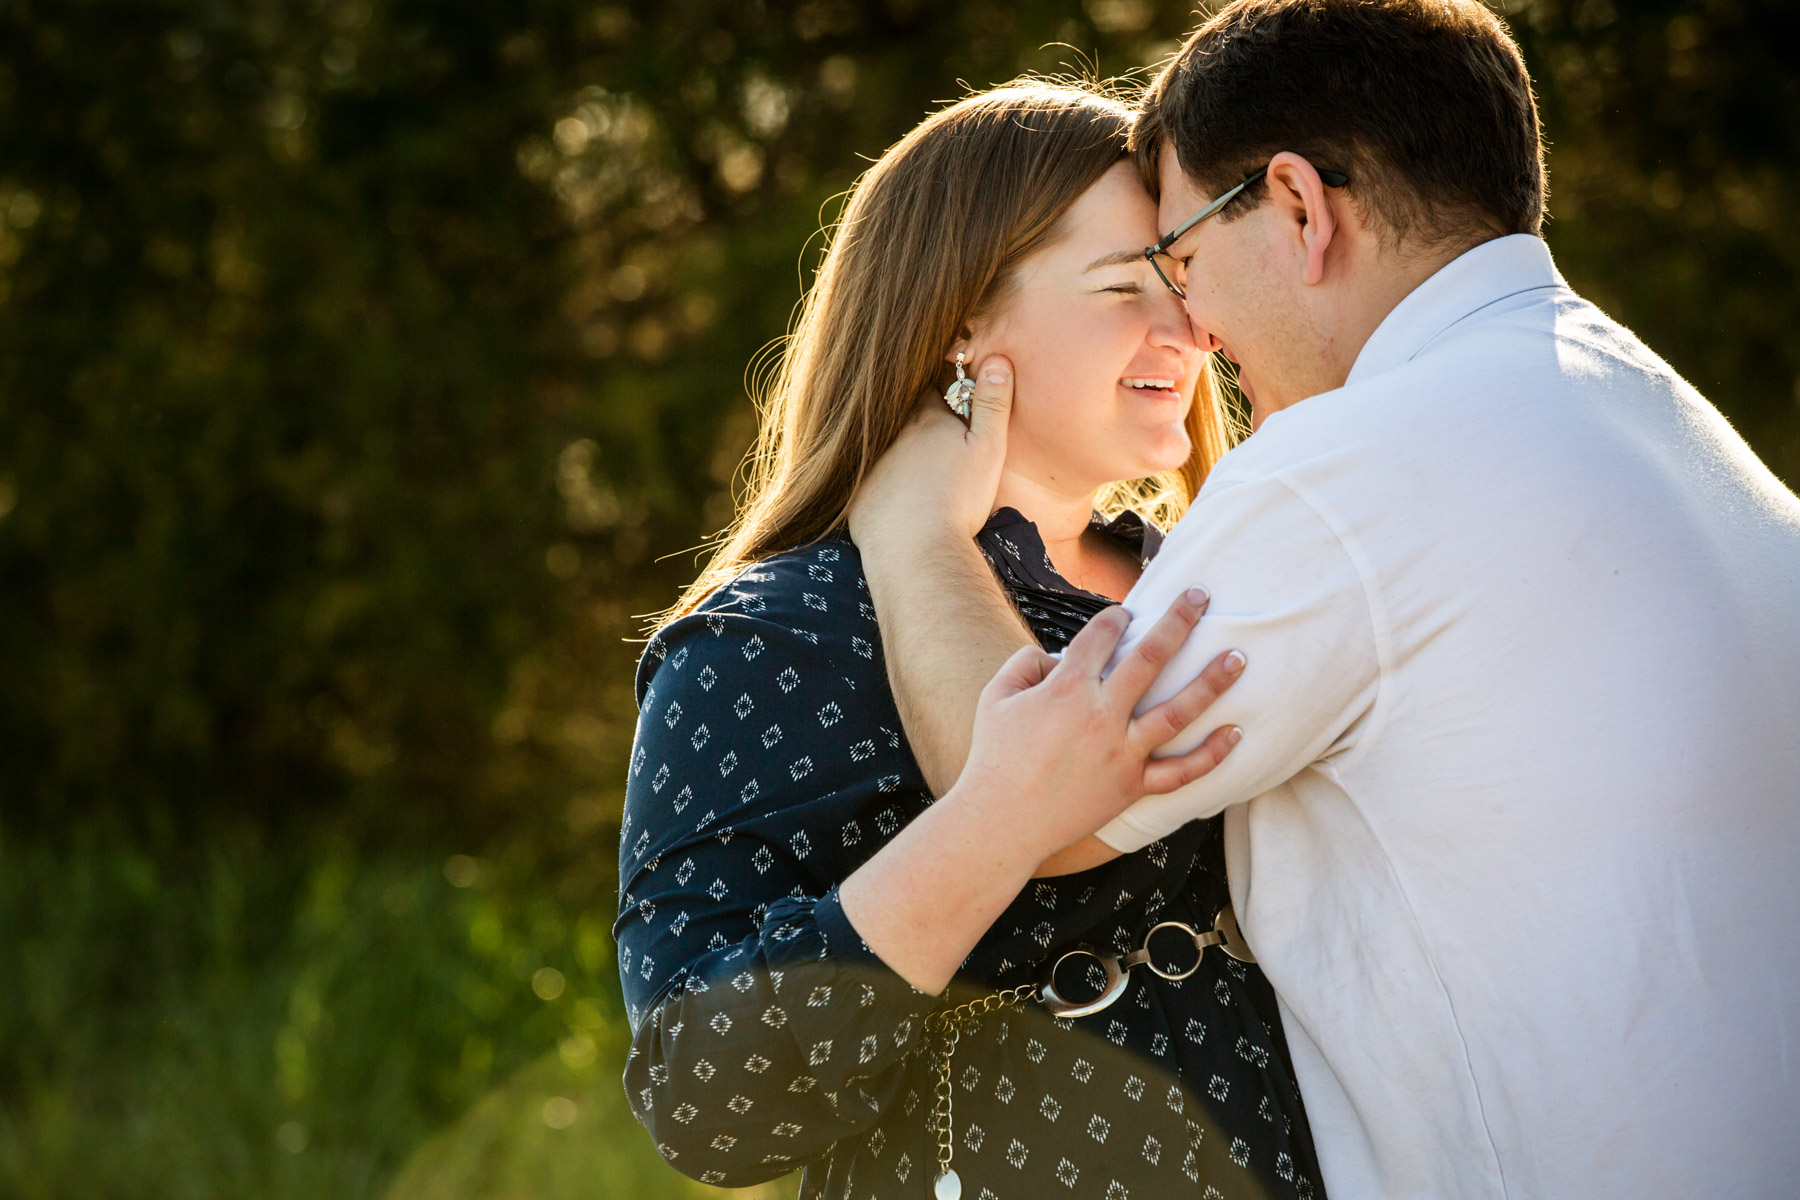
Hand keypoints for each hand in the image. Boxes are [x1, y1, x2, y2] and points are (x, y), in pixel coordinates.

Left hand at [848, 354, 1013, 550]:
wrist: (917, 550)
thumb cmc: (959, 499)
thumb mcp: (987, 449)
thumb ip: (992, 404)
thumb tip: (997, 358)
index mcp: (926, 421)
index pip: (932, 390)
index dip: (943, 388)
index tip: (951, 391)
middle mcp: (893, 437)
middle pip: (905, 417)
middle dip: (918, 418)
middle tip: (934, 428)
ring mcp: (872, 466)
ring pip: (885, 448)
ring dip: (898, 452)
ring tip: (914, 466)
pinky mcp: (859, 497)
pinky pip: (869, 482)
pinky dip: (881, 485)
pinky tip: (893, 499)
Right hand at [951, 587, 1245, 860]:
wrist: (1000, 822)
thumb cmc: (993, 757)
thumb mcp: (996, 697)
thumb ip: (1025, 664)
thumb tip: (1055, 656)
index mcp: (1066, 688)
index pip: (1101, 636)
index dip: (1116, 618)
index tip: (1126, 613)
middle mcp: (1101, 715)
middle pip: (1150, 657)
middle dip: (1179, 621)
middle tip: (1201, 596)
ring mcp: (1121, 752)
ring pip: (1178, 712)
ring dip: (1211, 682)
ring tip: (1238, 658)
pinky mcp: (1132, 786)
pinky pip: (1181, 772)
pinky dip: (1212, 755)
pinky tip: (1236, 733)